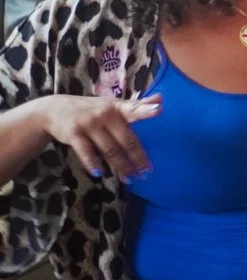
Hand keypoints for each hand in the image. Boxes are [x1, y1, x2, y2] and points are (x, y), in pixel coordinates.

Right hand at [32, 94, 159, 179]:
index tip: (159, 109)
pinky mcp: (74, 134)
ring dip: (121, 166)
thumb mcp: (112, 104)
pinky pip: (86, 152)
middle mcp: (104, 114)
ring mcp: (89, 124)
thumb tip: (161, 100)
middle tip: (147, 173)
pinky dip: (93, 163)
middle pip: (126, 139)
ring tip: (130, 179)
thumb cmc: (91, 108)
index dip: (146, 109)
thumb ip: (136, 106)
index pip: (134, 108)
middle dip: (138, 158)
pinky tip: (100, 173)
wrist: (52, 109)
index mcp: (117, 107)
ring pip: (110, 150)